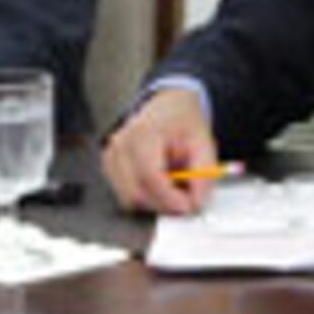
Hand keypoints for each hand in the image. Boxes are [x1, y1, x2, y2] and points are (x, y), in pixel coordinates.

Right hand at [100, 87, 218, 215]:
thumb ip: (203, 174)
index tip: (189, 206)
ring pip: (129, 199)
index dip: (169, 198)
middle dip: (164, 205)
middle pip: (136, 193)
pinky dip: (145, 198)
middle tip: (186, 199)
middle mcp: (121, 145)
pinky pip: (124, 197)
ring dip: (154, 202)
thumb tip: (197, 203)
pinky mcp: (109, 168)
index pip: (149, 175)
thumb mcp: (204, 143)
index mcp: (143, 133)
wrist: (168, 107)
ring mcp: (111, 156)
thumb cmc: (182, 122)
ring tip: (172, 186)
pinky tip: (158, 184)